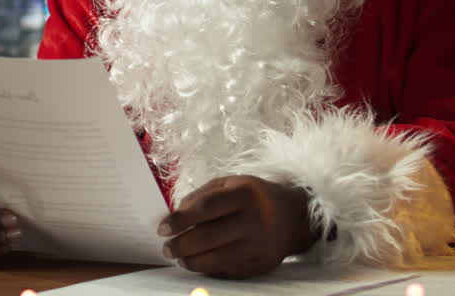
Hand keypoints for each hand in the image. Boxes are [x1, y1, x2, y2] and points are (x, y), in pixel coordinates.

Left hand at [159, 175, 316, 278]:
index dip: (180, 220)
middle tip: (166, 248)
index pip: (206, 208)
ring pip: (217, 259)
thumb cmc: (252, 196)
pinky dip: (209, 269)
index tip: (162, 229)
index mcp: (245, 194)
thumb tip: (175, 215)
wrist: (293, 216)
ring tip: (179, 257)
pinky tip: (198, 263)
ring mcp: (260, 245)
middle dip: (181, 245)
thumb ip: (201, 196)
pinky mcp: (263, 264)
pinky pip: (229, 271)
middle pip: (209, 237)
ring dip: (191, 261)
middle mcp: (255, 220)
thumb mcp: (229, 184)